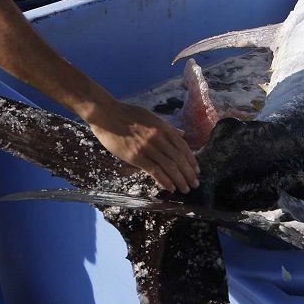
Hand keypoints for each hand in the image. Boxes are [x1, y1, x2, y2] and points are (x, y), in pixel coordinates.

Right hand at [84, 98, 199, 193]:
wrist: (107, 114)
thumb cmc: (128, 114)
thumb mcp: (152, 116)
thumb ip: (168, 127)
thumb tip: (182, 133)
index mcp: (163, 128)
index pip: (183, 146)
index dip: (191, 160)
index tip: (196, 171)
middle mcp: (158, 138)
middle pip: (179, 158)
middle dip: (188, 173)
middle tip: (194, 184)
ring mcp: (147, 147)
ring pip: (169, 166)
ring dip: (179, 180)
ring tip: (185, 189)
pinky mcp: (135, 157)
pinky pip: (154, 171)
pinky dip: (164, 180)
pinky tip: (170, 187)